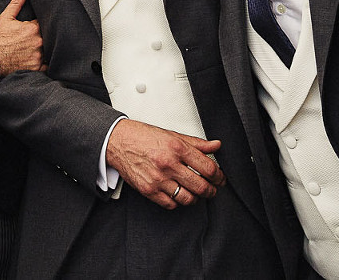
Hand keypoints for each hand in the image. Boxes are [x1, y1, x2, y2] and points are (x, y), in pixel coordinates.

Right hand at [0, 0, 43, 78]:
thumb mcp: (6, 17)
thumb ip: (17, 2)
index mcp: (33, 28)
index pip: (47, 22)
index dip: (46, 22)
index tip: (44, 24)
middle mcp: (38, 42)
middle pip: (50, 37)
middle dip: (47, 36)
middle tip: (41, 36)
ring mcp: (38, 56)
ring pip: (50, 51)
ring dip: (47, 49)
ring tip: (42, 47)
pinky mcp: (35, 67)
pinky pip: (47, 66)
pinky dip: (46, 63)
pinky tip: (43, 60)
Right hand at [105, 119, 223, 209]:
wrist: (118, 142)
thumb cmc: (143, 137)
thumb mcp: (172, 135)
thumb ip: (196, 143)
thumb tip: (216, 145)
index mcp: (177, 148)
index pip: (208, 168)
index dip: (219, 176)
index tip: (220, 178)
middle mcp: (169, 164)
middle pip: (201, 186)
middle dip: (211, 190)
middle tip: (213, 189)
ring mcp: (158, 179)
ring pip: (187, 198)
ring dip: (196, 198)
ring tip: (196, 193)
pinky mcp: (149, 190)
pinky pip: (171, 204)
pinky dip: (178, 201)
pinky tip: (179, 194)